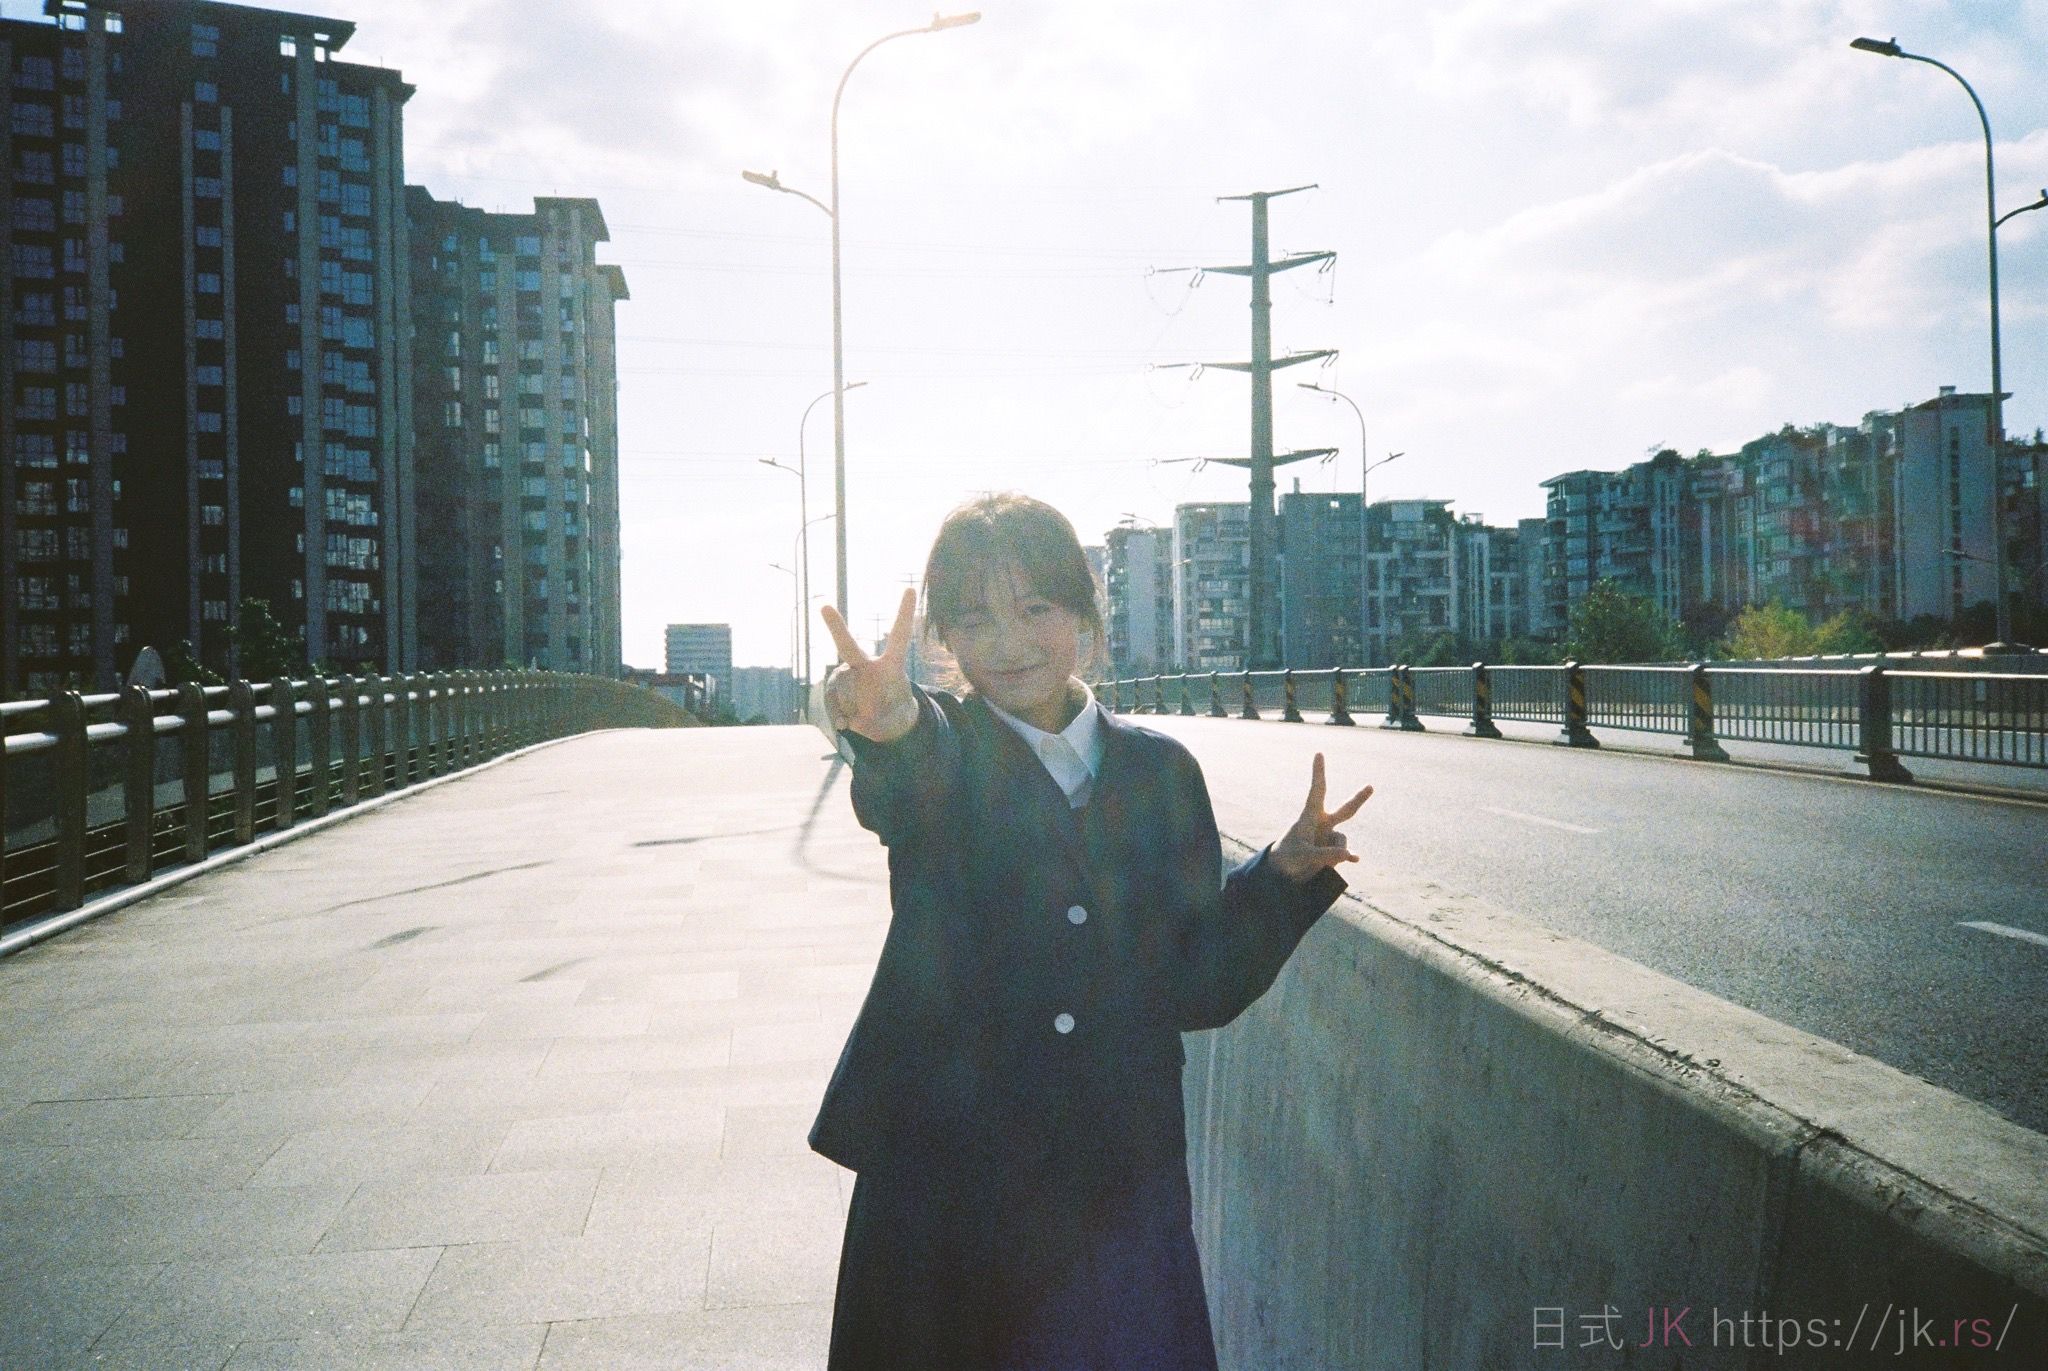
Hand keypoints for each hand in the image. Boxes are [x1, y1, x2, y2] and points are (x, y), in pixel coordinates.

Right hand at [820, 588, 919, 742]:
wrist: (884, 723)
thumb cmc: (892, 709)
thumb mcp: (894, 714)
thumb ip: (872, 715)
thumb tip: (846, 720)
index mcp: (891, 666)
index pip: (899, 636)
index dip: (904, 613)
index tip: (910, 588)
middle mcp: (866, 666)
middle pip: (848, 647)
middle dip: (836, 628)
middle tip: (824, 607)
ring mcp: (849, 677)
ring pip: (839, 692)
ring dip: (852, 709)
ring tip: (865, 715)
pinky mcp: (837, 691)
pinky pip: (833, 704)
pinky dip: (839, 717)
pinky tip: (846, 723)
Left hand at [1267, 752, 1371, 883]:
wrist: (1283, 872)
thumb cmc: (1287, 857)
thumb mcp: (1303, 856)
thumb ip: (1326, 855)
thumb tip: (1350, 855)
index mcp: (1310, 816)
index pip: (1317, 791)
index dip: (1318, 773)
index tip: (1319, 753)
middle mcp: (1322, 824)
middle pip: (1345, 810)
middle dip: (1358, 799)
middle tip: (1371, 787)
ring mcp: (1328, 837)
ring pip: (1342, 842)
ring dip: (1336, 852)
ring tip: (1319, 862)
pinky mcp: (1332, 852)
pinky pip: (1345, 853)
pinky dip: (1348, 857)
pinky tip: (1355, 860)